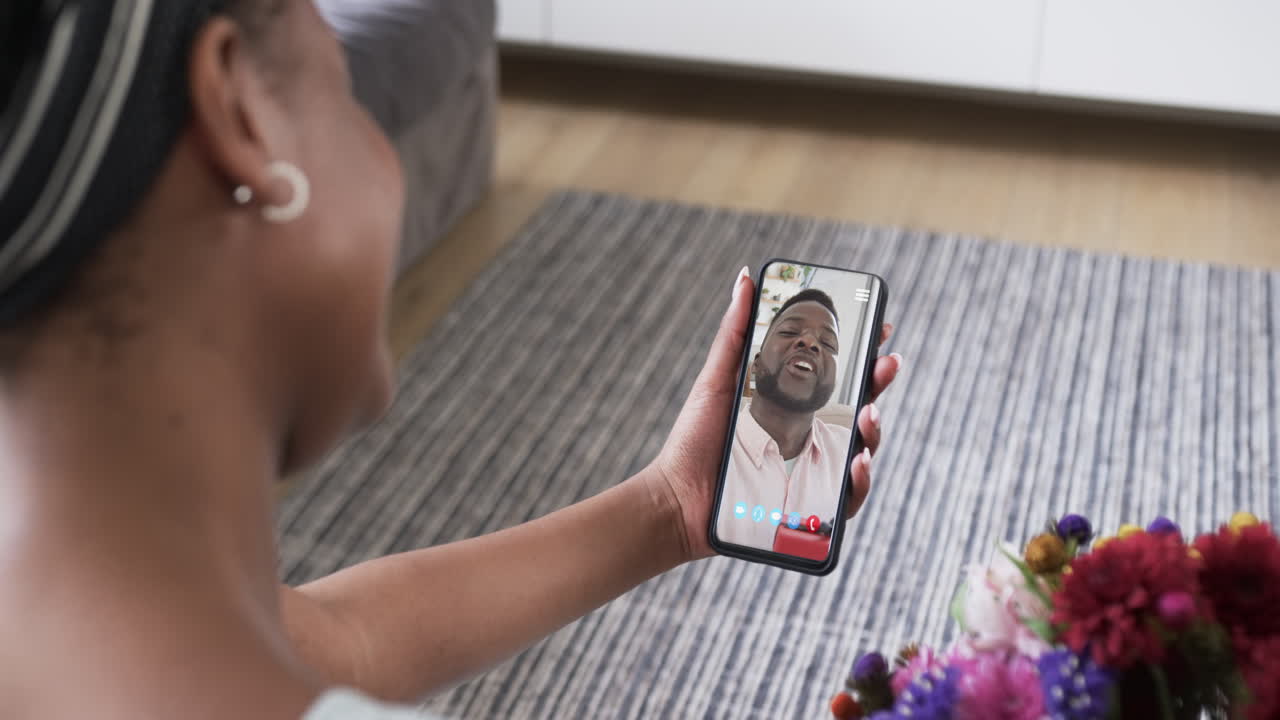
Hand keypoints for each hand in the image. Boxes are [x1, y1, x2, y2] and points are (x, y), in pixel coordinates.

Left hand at [648, 267, 901, 561]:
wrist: (677, 496)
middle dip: (880, 384)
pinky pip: (847, 499)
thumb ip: (736, 332)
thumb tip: (746, 278)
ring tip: (868, 415)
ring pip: (862, 451)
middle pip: (860, 409)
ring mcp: (814, 473)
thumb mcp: (718, 378)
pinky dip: (859, 482)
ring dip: (874, 431)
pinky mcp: (810, 509)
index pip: (840, 378)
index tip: (880, 327)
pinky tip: (856, 463)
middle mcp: (811, 438)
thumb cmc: (696, 440)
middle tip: (886, 363)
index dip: (864, 355)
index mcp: (795, 407)